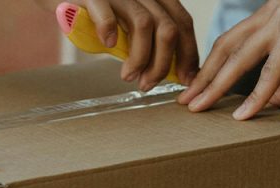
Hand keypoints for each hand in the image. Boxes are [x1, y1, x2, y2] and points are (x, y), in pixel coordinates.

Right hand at [36, 0, 198, 89]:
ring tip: (129, 76)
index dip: (188, 52)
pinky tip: (107, 44)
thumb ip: (144, 39)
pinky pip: (106, 13)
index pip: (182, 23)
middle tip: (149, 83)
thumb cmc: (92, 12)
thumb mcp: (124, 24)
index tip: (186, 78)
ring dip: (140, 58)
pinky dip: (109, 31)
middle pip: (168, 28)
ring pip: (144, 25)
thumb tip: (166, 70)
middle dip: (163, 64)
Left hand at [178, 0, 279, 118]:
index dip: (211, 66)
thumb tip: (263, 105)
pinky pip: (270, 71)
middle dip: (204, 77)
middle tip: (185, 101)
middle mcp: (274, 11)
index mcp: (274, 15)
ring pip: (241, 59)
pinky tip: (244, 114)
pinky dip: (257, 96)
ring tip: (201, 108)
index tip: (194, 88)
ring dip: (218, 86)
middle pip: (228, 47)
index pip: (233, 41)